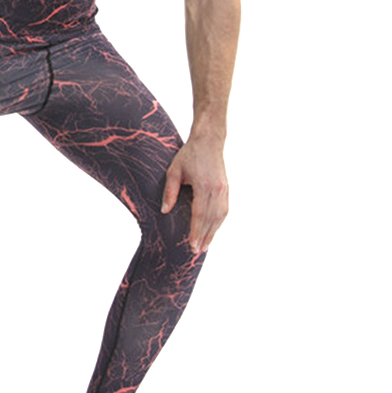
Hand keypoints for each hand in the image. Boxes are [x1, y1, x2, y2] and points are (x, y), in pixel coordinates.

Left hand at [160, 136, 228, 253]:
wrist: (209, 141)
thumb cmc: (189, 155)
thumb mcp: (174, 171)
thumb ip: (170, 191)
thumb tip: (165, 211)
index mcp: (204, 185)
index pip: (199, 214)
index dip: (196, 231)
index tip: (192, 245)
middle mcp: (217, 190)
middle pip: (211, 219)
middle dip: (205, 236)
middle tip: (198, 251)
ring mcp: (224, 189)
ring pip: (220, 216)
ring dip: (214, 232)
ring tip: (206, 246)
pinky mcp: (227, 189)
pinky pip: (224, 210)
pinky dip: (219, 222)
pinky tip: (213, 230)